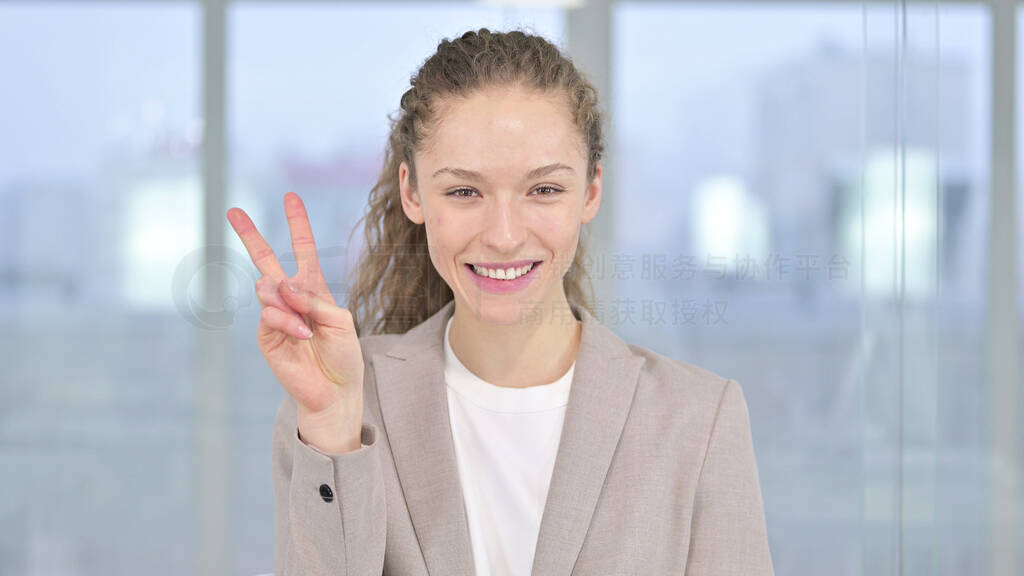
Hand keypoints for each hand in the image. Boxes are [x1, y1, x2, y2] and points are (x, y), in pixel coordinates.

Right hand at [227, 192, 363, 449]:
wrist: (335, 390)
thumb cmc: (343, 356)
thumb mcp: (341, 321)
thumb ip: (314, 300)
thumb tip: (282, 286)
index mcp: (313, 289)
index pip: (303, 251)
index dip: (298, 224)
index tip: (291, 197)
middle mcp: (291, 298)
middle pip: (265, 260)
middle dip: (250, 235)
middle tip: (233, 211)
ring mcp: (276, 316)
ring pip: (267, 290)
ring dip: (288, 304)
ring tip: (305, 327)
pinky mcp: (267, 336)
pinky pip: (269, 316)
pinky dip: (287, 322)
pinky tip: (302, 335)